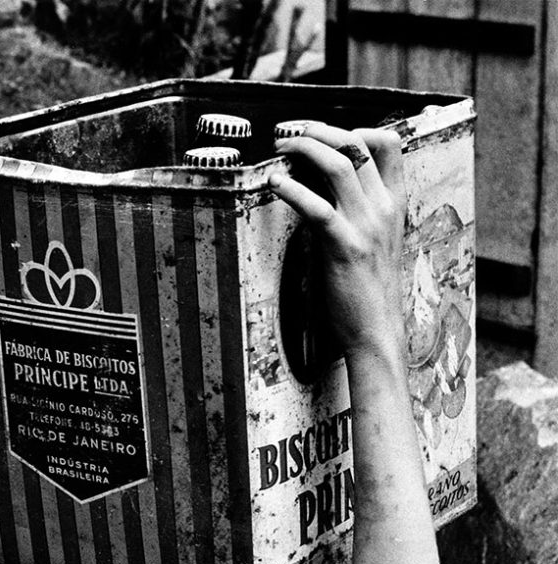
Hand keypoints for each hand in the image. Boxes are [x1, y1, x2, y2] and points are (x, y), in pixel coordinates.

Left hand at [269, 122, 406, 362]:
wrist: (376, 330)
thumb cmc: (370, 290)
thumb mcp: (375, 241)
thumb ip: (360, 211)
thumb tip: (328, 187)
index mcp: (394, 205)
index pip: (389, 144)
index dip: (358, 127)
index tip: (328, 134)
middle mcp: (383, 209)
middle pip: (357, 144)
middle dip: (319, 130)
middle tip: (291, 132)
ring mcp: (365, 227)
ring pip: (338, 164)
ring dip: (304, 148)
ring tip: (281, 147)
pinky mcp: (343, 247)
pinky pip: (316, 207)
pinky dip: (292, 189)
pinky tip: (275, 183)